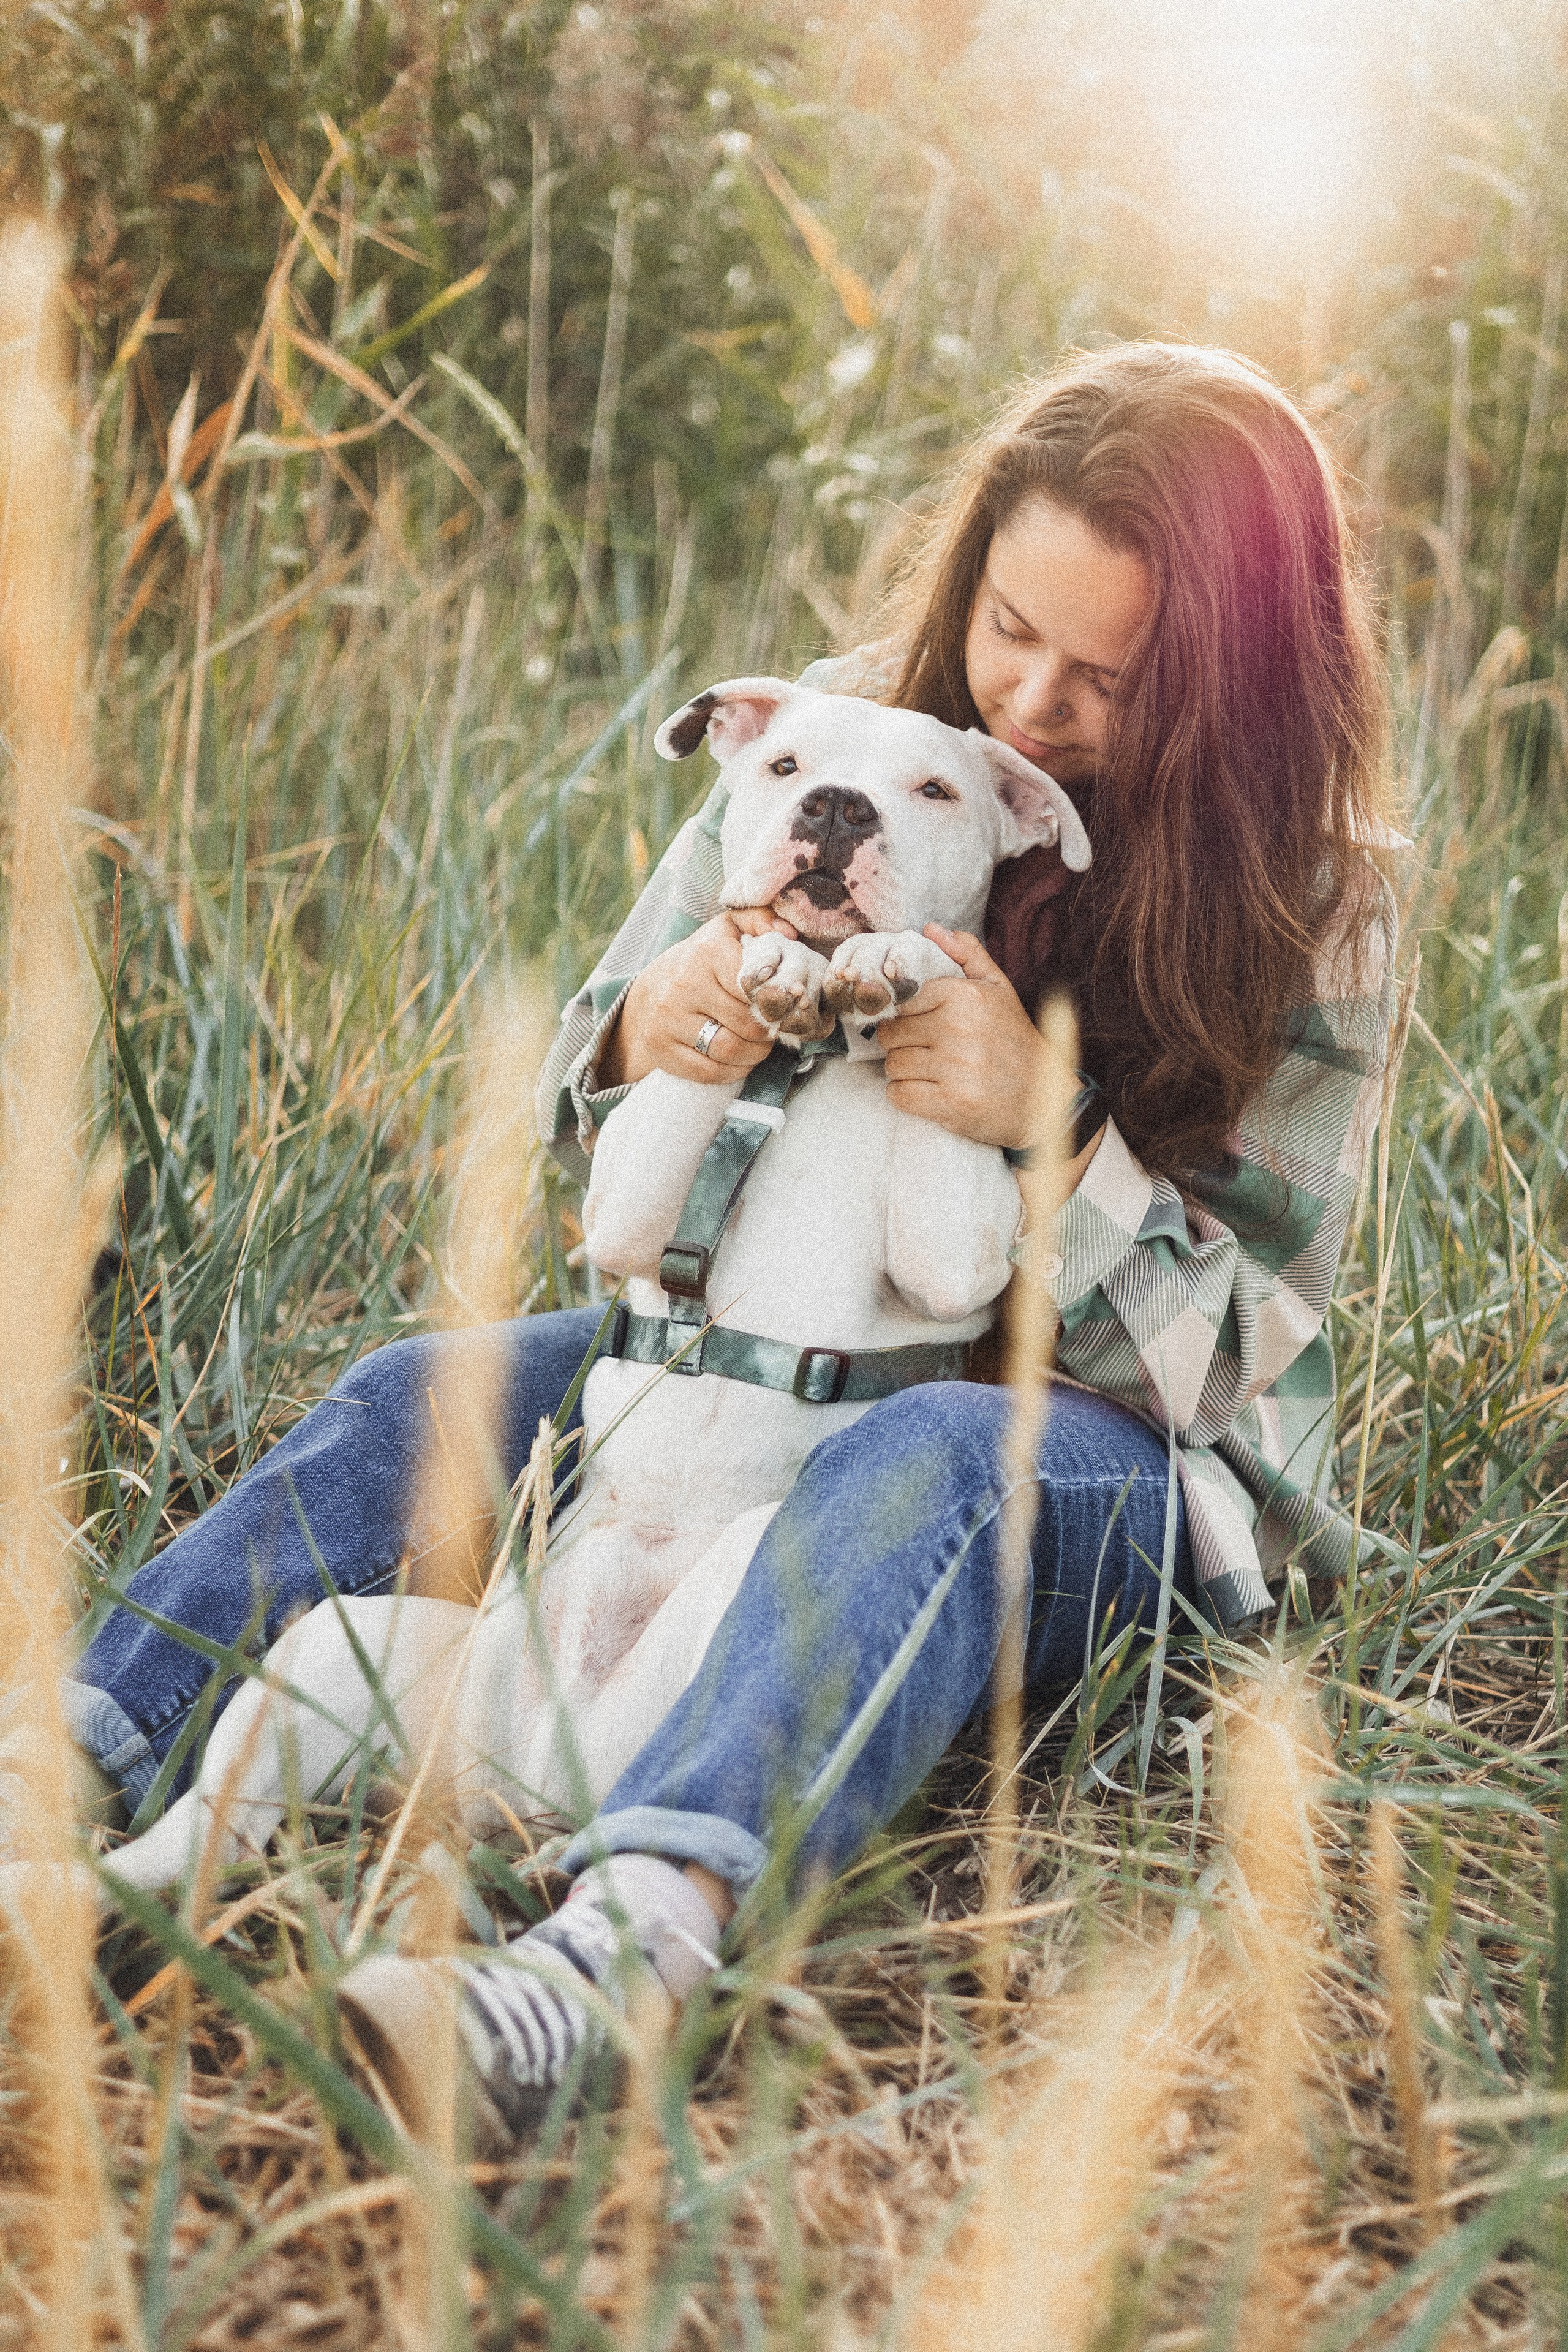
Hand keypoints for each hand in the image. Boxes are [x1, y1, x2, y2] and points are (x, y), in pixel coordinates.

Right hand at [597, 909, 796, 1088]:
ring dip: (754, 1053)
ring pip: (729, 1049)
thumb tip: (789, 932)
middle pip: (747, 1023)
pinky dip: (733, 1070)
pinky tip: (738, 1059)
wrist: (653, 990)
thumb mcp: (730, 930)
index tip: (782, 1003)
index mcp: (707, 951)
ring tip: (758, 1043)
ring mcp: (668, 1019)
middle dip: (768, 1031)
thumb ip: (761, 920)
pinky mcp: (661, 1048)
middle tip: (772, 1028)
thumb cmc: (705, 961)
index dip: (776, 1000)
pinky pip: (709, 1072)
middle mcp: (683, 984)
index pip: (756, 986)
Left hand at [881, 923, 1075, 1151]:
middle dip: (903, 1043)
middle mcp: (958, 1029)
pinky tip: (930, 1092)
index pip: (901, 999)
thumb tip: (931, 929)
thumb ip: (967, 955)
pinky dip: (906, 1096)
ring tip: (932, 1071)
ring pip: (893, 1065)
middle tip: (927, 1050)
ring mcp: (955, 1068)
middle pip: (891, 1034)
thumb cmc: (1015, 1041)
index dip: (902, 1013)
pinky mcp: (951, 1103)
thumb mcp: (999, 989)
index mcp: (966, 996)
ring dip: (905, 1071)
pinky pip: (898, 1095)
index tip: (917, 1023)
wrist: (1044, 1099)